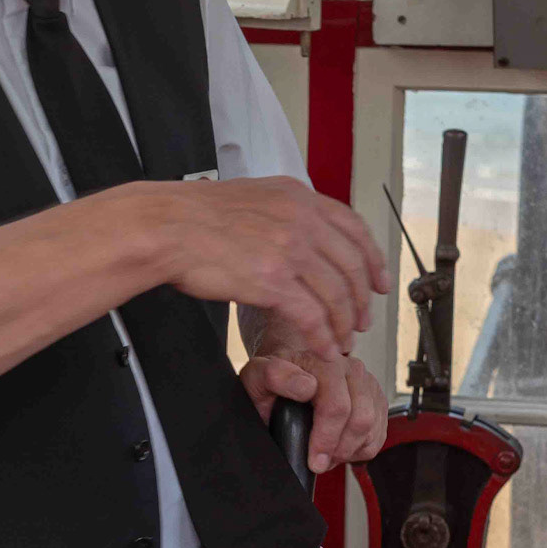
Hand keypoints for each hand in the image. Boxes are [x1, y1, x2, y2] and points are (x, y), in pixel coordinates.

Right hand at [165, 176, 389, 359]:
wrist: (166, 227)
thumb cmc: (194, 216)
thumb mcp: (252, 198)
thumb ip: (282, 213)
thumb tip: (296, 235)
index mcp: (298, 198)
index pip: (354, 229)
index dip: (373, 260)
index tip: (380, 281)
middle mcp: (301, 220)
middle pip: (351, 266)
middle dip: (361, 300)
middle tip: (361, 320)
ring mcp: (291, 250)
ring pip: (336, 295)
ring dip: (343, 324)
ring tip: (341, 341)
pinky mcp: (274, 281)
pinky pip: (312, 317)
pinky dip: (323, 338)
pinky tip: (324, 349)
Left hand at [240, 349, 388, 472]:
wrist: (286, 376)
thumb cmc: (272, 381)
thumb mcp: (258, 376)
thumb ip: (274, 376)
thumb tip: (306, 386)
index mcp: (323, 362)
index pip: (337, 406)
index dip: (326, 440)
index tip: (314, 460)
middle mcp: (349, 368)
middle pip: (360, 419)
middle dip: (339, 449)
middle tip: (319, 462)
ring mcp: (365, 382)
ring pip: (371, 428)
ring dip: (349, 450)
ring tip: (326, 453)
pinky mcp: (375, 398)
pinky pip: (379, 433)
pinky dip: (361, 448)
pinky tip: (340, 446)